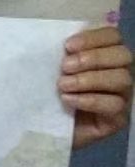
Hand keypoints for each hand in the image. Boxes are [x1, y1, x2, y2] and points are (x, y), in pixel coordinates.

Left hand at [60, 26, 132, 148]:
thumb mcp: (52, 71)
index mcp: (106, 56)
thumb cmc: (48, 95)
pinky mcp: (118, 119)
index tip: (67, 46)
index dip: (94, 38)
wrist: (42, 130)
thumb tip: (60, 41)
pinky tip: (68, 100)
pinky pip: (114, 104)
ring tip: (63, 85)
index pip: (113, 36)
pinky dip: (90, 99)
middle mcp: (119, 73)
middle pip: (123, 55)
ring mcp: (122, 97)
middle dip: (93, 58)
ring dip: (89, 79)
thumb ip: (62, 55)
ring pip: (122, 79)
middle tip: (65, 67)